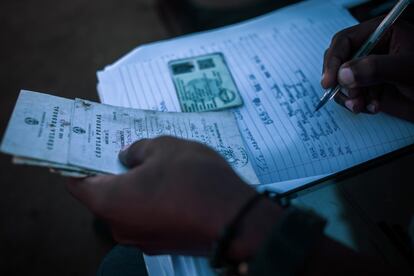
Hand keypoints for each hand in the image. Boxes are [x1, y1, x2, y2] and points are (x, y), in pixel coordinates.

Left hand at [66, 136, 279, 258]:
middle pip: (103, 196)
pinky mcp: (162, 244)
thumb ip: (137, 149)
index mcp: (108, 202)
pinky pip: (146, 218)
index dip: (79, 162)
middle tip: (128, 150)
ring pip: (127, 207)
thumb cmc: (194, 178)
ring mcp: (141, 240)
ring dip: (135, 187)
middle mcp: (118, 227)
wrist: (235, 219)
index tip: (88, 147)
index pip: (76, 183)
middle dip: (113, 172)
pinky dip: (150, 202)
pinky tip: (172, 186)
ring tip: (156, 165)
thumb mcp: (164, 147)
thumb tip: (127, 158)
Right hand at [321, 17, 413, 121]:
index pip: (345, 41)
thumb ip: (375, 68)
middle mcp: (372, 48)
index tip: (329, 82)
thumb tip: (343, 75)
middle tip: (351, 98)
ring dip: (350, 97)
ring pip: (343, 81)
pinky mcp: (370, 86)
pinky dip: (359, 104)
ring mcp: (370, 68)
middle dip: (342, 83)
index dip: (333, 61)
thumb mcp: (406, 69)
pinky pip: (353, 94)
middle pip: (340, 62)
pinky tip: (373, 107)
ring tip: (362, 107)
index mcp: (381, 33)